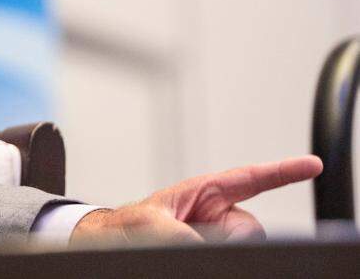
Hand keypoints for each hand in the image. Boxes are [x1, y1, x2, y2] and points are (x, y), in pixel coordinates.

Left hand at [70, 155, 322, 245]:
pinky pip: (235, 257)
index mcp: (204, 193)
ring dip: (221, 247)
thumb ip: (182, 231)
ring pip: (244, 246)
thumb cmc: (128, 229)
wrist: (112, 248)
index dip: (282, 171)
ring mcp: (218, 238)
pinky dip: (222, 257)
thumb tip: (203, 241)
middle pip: (249, 227)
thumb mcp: (150, 223)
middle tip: (193, 237)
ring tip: (184, 246)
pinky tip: (199, 253)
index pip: (250, 179)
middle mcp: (217, 216)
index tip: (311, 165)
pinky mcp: (216, 254)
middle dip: (230, 233)